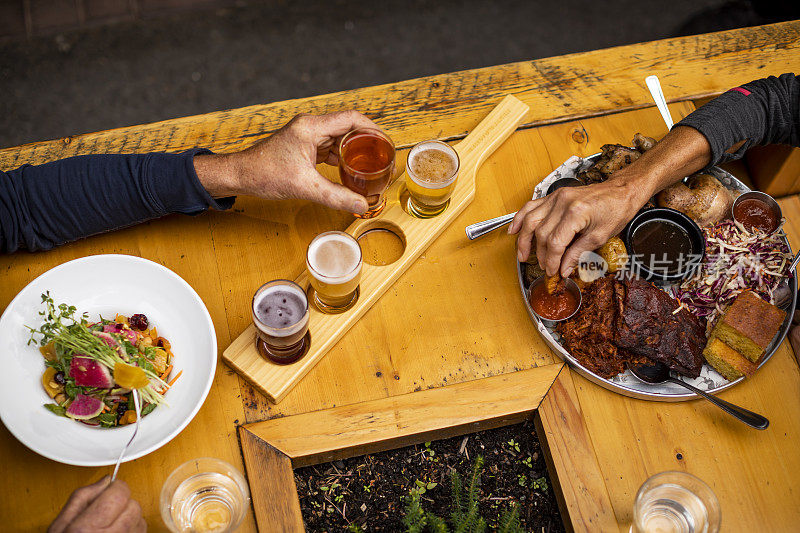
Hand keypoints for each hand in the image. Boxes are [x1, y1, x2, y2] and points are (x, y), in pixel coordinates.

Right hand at [49, 477, 144, 532]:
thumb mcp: (60, 525)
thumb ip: (82, 497)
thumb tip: (106, 480)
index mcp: (87, 528)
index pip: (119, 493)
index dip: (116, 487)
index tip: (110, 490)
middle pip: (134, 504)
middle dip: (122, 502)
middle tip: (107, 511)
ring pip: (141, 518)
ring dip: (129, 516)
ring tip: (110, 525)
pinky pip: (142, 532)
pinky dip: (133, 529)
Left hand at [195, 110, 381, 213]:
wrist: (240, 175)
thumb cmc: (264, 174)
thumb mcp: (304, 187)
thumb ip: (335, 196)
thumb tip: (361, 205)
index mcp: (311, 127)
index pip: (351, 119)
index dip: (373, 130)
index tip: (386, 144)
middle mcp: (310, 126)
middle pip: (349, 127)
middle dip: (368, 142)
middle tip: (383, 157)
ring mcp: (307, 135)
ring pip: (340, 138)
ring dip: (356, 150)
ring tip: (371, 165)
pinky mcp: (304, 146)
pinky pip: (330, 147)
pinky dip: (343, 157)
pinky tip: (351, 170)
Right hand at [508, 177, 648, 276]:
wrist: (621, 191)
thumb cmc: (615, 210)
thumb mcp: (600, 237)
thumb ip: (578, 253)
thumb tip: (563, 268)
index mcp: (576, 213)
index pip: (555, 242)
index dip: (551, 260)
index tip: (552, 272)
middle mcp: (562, 203)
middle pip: (541, 233)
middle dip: (541, 254)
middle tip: (544, 267)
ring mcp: (556, 197)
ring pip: (531, 220)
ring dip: (524, 240)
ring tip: (522, 255)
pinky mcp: (554, 196)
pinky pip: (531, 206)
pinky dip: (520, 219)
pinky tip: (513, 230)